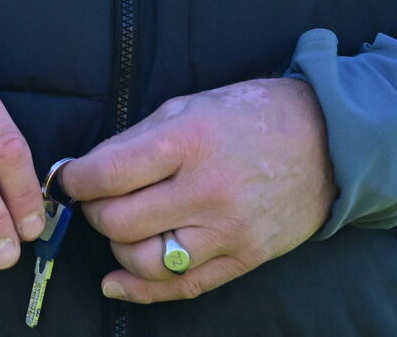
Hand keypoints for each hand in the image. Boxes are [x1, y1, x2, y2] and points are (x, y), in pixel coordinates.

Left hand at [61, 77, 333, 303]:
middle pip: (120, 221)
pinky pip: (182, 287)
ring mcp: (228, 231)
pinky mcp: (243, 259)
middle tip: (96, 199)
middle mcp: (207, 191)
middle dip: (94, 212)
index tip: (70, 178)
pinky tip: (116, 282)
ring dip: (118, 246)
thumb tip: (88, 171)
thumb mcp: (188, 107)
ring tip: (122, 225)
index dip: (76, 180)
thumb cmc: (250, 116)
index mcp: (189, 141)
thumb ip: (137, 141)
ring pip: (145, 260)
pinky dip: (140, 290)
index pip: (109, 173)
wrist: (327, 142)